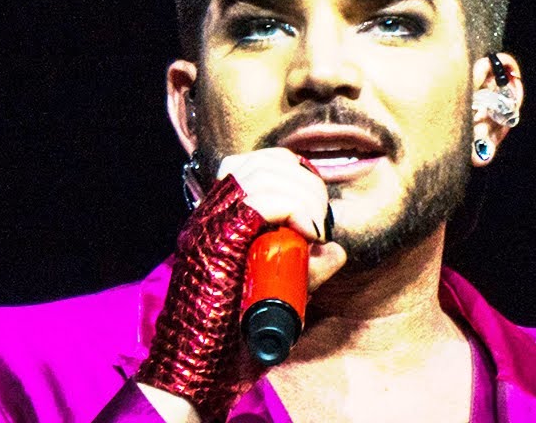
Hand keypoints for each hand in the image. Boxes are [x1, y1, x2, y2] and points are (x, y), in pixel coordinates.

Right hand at [135, 149, 344, 421]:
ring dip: (302, 194)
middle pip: (261, 163)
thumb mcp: (279, 296)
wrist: (198, 371)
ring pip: (262, 175)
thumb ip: (306, 273)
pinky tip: (308, 232)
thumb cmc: (232, 337)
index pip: (254, 165)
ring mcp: (208, 226)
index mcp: (216, 219)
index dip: (292, 172)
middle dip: (304, 181)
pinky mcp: (215, 242)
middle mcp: (208, 215)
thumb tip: (337, 251)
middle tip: (319, 221)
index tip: (315, 206)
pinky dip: (294, 208)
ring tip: (314, 229)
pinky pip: (259, 201)